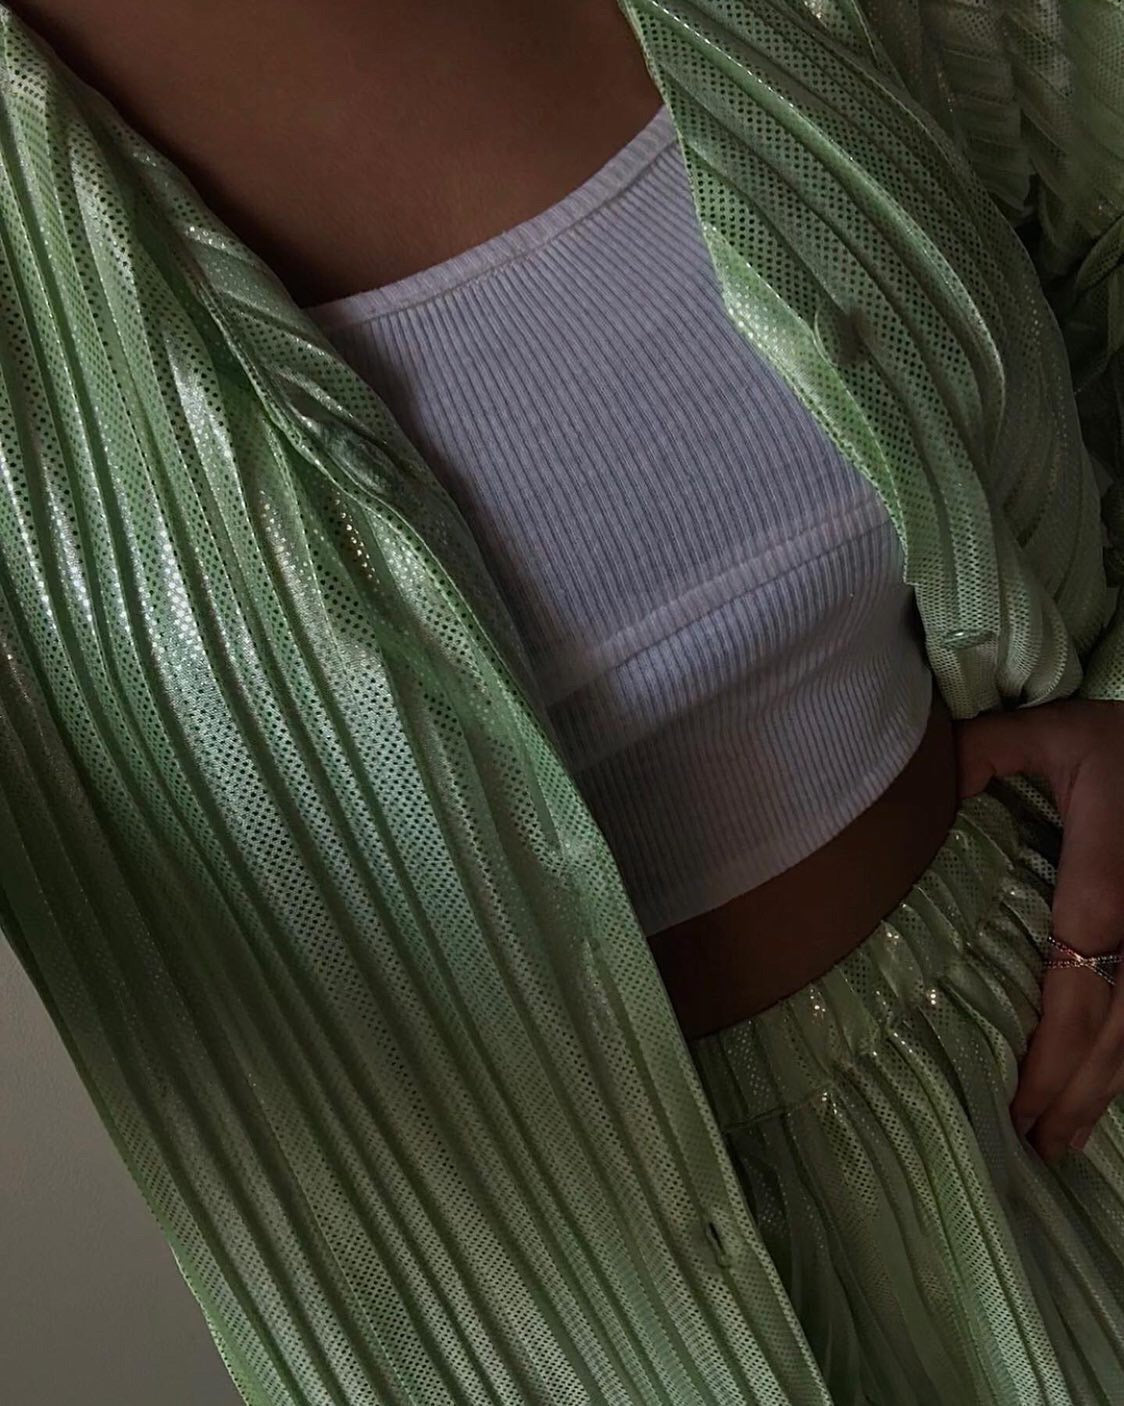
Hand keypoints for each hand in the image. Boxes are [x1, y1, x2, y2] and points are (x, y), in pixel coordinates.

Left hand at [955, 698, 1123, 1163]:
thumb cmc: (1120, 741)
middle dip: (1076, 1088)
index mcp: (1111, 871)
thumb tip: (914, 789)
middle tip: (1029, 1144)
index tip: (1016, 1095)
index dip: (1057, 1041)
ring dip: (1103, 1089)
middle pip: (1117, 1019)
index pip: (1083, 966)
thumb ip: (984, 752)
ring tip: (1058, 1142)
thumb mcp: (1052, 732)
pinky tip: (1099, 1095)